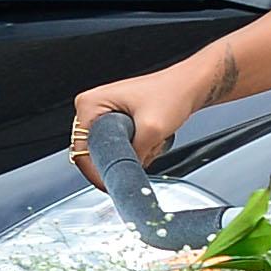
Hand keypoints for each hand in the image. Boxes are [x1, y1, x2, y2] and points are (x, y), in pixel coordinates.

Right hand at [67, 54, 232, 184]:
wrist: (189, 86)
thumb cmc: (172, 94)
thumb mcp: (152, 129)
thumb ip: (133, 156)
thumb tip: (124, 176)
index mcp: (89, 103)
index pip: (82, 151)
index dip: (97, 172)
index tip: (113, 184)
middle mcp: (91, 107)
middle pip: (94, 154)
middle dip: (119, 160)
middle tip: (144, 152)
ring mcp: (102, 113)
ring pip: (108, 153)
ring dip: (131, 155)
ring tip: (150, 139)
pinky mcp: (114, 120)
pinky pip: (118, 148)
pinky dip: (136, 150)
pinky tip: (150, 139)